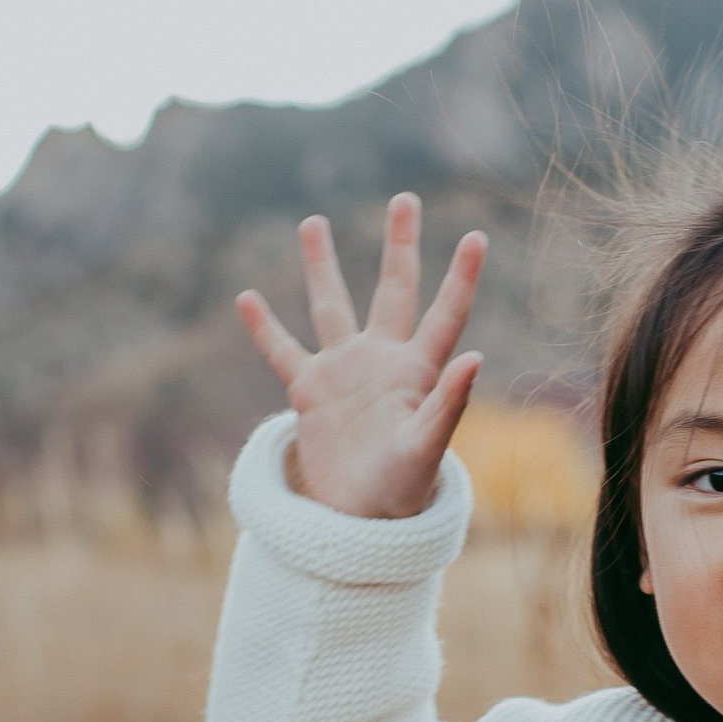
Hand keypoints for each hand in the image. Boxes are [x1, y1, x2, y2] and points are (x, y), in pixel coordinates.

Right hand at [237, 196, 485, 519]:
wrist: (358, 522)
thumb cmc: (401, 491)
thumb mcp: (426, 448)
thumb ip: (449, 403)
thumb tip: (477, 356)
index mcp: (419, 372)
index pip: (445, 314)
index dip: (461, 276)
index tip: (476, 235)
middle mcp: (384, 361)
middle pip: (393, 290)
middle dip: (398, 246)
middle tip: (404, 199)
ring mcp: (345, 372)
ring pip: (332, 306)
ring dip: (322, 266)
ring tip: (312, 221)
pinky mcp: (310, 391)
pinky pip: (282, 350)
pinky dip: (264, 327)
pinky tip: (246, 297)